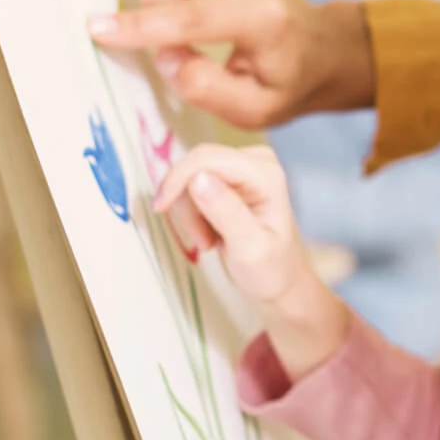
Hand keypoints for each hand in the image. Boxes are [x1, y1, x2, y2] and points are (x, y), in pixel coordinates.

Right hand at [88, 0, 375, 128]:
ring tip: (173, 5)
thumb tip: (166, 56)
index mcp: (266, 17)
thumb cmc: (285, 83)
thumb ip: (206, 89)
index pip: (193, 15)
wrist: (322, 50)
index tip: (97, 29)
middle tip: (164, 28)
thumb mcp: (254, 109)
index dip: (141, 25)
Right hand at [154, 144, 349, 378]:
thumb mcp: (249, 248)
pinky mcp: (229, 179)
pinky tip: (210, 234)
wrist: (279, 281)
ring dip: (190, 214)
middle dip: (187, 206)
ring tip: (209, 242)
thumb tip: (199, 178)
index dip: (177, 179)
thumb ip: (226, 212)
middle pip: (195, 166)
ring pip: (189, 178)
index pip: (207, 158)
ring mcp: (242, 168)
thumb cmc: (270, 269)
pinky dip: (193, 214)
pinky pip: (192, 187)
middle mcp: (256, 162)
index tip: (160, 209)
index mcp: (266, 174)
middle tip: (201, 240)